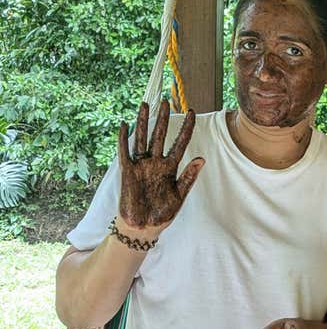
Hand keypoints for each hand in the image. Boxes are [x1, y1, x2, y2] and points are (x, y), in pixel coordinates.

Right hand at [118, 100, 204, 238]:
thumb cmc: (162, 213)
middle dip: (164, 119)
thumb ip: (188, 177)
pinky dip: (124, 140)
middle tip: (167, 101)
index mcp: (170, 168)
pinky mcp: (128, 172)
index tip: (191, 112)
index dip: (185, 128)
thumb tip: (201, 159)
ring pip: (142, 139)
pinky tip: (124, 125)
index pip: (180, 143)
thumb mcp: (179, 196)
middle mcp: (155, 163)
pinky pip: (125, 152)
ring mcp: (141, 166)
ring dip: (143, 122)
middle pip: (160, 136)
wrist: (144, 227)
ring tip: (145, 105)